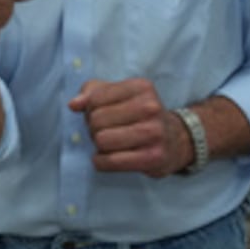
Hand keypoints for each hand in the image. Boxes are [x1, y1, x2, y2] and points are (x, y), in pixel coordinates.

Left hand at [68, 78, 191, 177]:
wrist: (175, 140)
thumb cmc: (139, 114)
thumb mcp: (120, 94)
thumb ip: (92, 93)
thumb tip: (74, 104)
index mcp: (141, 87)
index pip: (95, 98)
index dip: (89, 109)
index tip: (98, 114)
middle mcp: (150, 107)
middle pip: (97, 120)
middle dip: (93, 128)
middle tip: (104, 131)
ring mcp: (154, 132)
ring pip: (102, 140)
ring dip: (98, 146)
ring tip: (107, 144)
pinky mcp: (153, 157)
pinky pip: (111, 161)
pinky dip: (100, 162)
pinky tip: (105, 158)